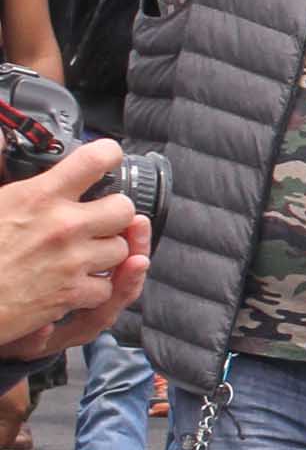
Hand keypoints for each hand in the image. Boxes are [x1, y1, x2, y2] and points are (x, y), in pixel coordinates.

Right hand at [0, 143, 151, 356]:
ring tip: (82, 254)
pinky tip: (73, 283)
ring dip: (106, 253)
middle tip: (97, 220)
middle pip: (124, 208)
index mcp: (38, 196)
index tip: (108, 160)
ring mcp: (71, 260)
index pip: (95, 160)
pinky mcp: (72, 292)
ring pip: (121, 249)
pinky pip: (107, 286)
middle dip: (114, 214)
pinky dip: (94, 288)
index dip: (108, 156)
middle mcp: (63, 225)